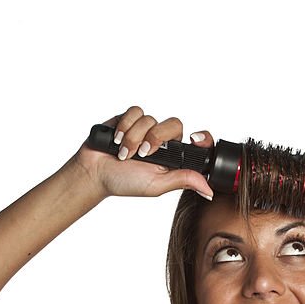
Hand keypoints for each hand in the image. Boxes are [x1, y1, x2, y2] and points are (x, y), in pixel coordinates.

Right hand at [69, 105, 215, 199]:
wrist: (95, 173)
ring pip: (150, 119)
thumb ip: (183, 181)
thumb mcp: (157, 186)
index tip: (194, 139)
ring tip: (124, 154)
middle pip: (173, 124)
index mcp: (173, 155)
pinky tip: (117, 140)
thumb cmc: (125, 182)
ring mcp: (145, 128)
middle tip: (143, 154)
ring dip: (134, 138)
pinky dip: (124, 126)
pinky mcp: (129, 118)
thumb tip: (209, 191)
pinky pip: (135, 112)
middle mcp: (162, 139)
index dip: (200, 137)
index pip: (194, 140)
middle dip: (155, 138)